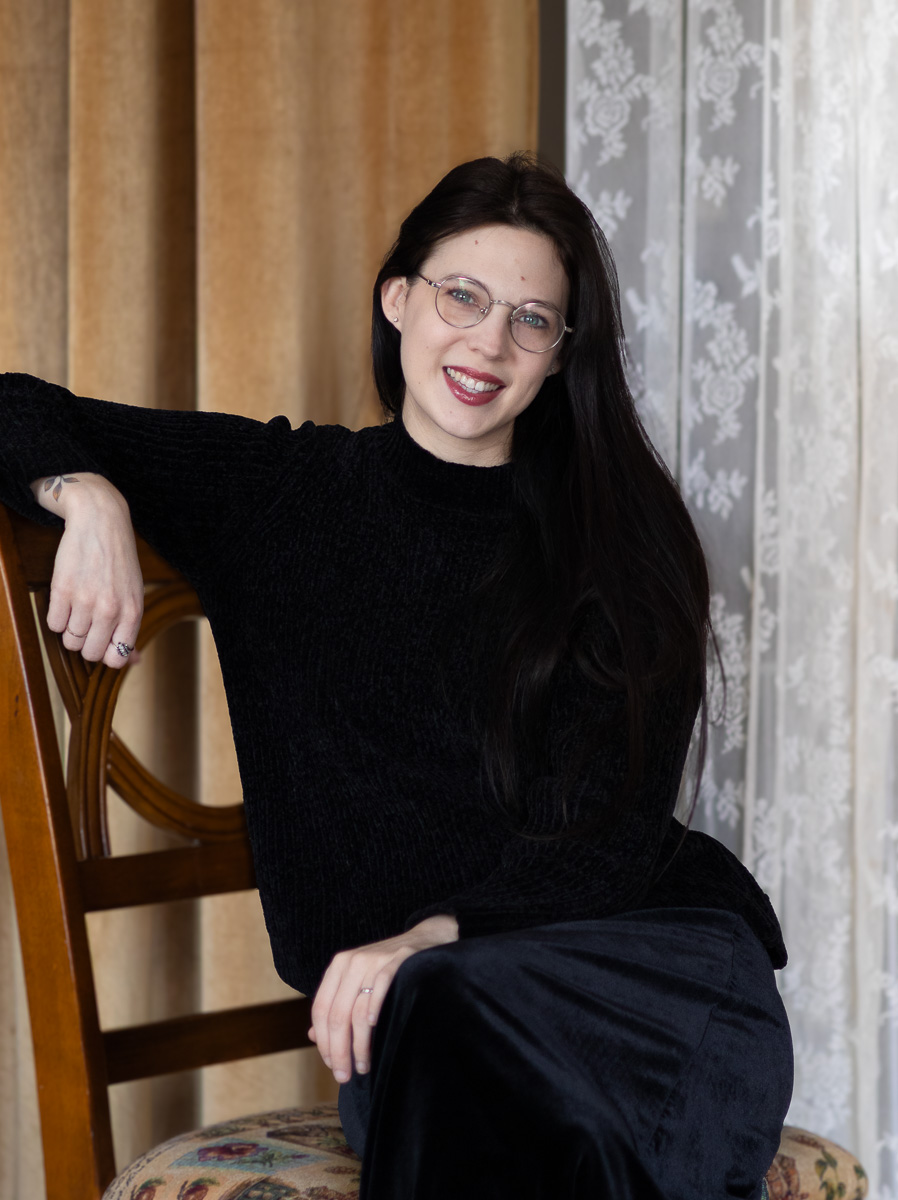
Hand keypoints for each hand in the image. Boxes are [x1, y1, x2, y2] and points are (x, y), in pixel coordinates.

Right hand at [31, 473, 143, 669]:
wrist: (101, 521)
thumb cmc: (119, 561)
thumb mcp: (134, 594)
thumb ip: (131, 628)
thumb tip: (134, 661)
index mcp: (132, 613)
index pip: (116, 659)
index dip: (106, 654)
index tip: (102, 641)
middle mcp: (110, 610)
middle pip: (89, 653)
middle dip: (86, 643)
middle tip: (88, 623)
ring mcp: (85, 600)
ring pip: (69, 640)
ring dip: (70, 629)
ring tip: (78, 608)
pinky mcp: (62, 589)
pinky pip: (53, 625)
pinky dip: (56, 617)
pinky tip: (66, 600)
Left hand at [309, 914, 458, 1083]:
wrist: (423, 941)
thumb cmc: (386, 967)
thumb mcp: (356, 981)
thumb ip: (336, 1005)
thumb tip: (313, 1036)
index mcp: (338, 966)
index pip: (321, 1010)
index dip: (323, 1041)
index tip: (330, 1065)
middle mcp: (352, 962)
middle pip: (338, 1015)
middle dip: (339, 1051)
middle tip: (344, 1075)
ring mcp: (374, 960)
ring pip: (358, 1011)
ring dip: (360, 1045)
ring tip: (363, 1065)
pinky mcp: (397, 961)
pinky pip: (382, 989)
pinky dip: (376, 1012)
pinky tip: (377, 1030)